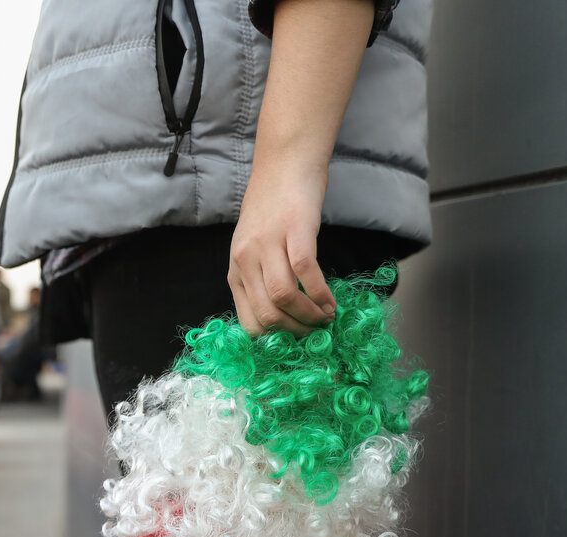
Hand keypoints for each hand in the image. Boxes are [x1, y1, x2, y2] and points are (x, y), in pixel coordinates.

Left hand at [228, 161, 335, 336]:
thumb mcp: (254, 249)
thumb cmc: (273, 209)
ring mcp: (267, 244)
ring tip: (325, 318)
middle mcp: (245, 260)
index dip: (274, 338)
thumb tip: (282, 316)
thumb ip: (261, 279)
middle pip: (267, 313)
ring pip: (283, 296)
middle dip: (295, 331)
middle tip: (315, 332)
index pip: (248, 321)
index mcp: (235, 270)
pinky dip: (320, 292)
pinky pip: (305, 271)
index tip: (295, 341)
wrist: (284, 165)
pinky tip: (331, 301)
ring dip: (309, 315)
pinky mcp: (293, 230)